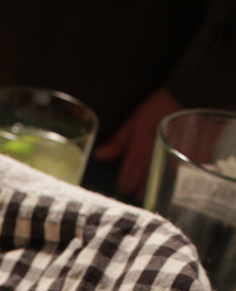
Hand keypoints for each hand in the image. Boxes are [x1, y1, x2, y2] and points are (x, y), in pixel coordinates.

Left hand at [94, 87, 183, 202]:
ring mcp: (175, 167)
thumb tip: (99, 156)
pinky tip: (170, 176)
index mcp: (140, 153)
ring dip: (154, 189)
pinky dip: (171, 184)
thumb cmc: (160, 107)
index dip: (123, 184)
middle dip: (138, 189)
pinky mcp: (191, 167)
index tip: (124, 181)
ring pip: (159, 192)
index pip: (125, 183)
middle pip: (142, 193)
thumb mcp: (135, 121)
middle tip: (139, 180)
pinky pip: (177, 184)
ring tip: (153, 179)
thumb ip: (118, 142)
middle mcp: (156, 163)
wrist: (192, 97)